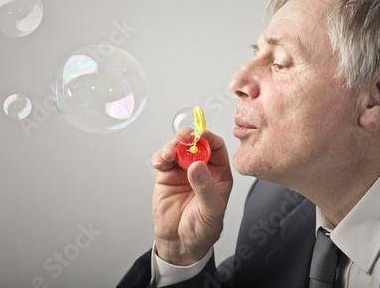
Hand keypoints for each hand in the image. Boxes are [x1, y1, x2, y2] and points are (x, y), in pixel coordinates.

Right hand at [151, 131, 232, 265]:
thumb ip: (205, 187)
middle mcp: (202, 169)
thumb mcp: (210, 210)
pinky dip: (160, 156)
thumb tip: (197, 165)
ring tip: (168, 155)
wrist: (180, 244)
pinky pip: (163, 159)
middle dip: (188, 137)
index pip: (216, 147)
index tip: (199, 136)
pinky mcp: (167, 176)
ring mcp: (183, 171)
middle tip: (182, 140)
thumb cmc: (202, 229)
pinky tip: (160, 162)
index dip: (208, 138)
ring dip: (172, 146)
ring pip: (178, 148)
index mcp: (219, 174)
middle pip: (195, 143)